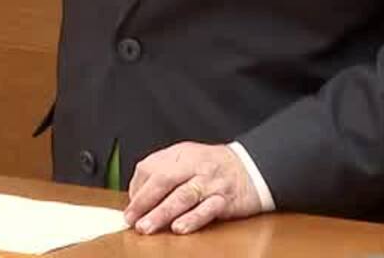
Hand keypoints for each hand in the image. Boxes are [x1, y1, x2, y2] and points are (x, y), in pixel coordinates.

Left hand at [123, 143, 264, 235]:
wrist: (253, 167)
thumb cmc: (214, 166)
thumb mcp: (187, 158)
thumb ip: (163, 172)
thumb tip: (137, 196)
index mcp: (180, 154)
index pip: (150, 167)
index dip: (137, 188)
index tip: (130, 207)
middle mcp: (194, 166)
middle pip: (164, 181)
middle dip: (144, 201)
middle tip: (132, 219)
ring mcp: (210, 183)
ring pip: (182, 196)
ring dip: (162, 213)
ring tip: (147, 226)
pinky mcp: (225, 199)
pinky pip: (207, 209)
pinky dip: (192, 219)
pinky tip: (179, 228)